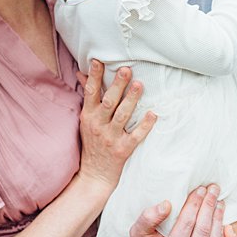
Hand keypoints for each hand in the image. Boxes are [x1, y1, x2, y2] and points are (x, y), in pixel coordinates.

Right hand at [77, 59, 156, 187]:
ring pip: (122, 116)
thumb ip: (89, 97)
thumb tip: (83, 73)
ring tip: (140, 84)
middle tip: (126, 69)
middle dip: (117, 85)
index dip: (94, 76)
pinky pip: (136, 136)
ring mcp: (110, 138)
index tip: (99, 60)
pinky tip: (153, 114)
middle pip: (108, 102)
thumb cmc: (91, 143)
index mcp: (88, 116)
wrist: (94, 175)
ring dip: (131, 100)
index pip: (90, 92)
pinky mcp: (123, 150)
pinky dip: (145, 125)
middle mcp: (98, 125)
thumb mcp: (86, 120)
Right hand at [129, 183, 231, 236]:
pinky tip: (223, 226)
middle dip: (210, 205)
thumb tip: (167, 204)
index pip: (187, 222)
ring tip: (219, 203)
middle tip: (214, 189)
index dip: (195, 203)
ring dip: (219, 218)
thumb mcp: (138, 235)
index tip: (200, 189)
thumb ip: (148, 219)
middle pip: (204, 229)